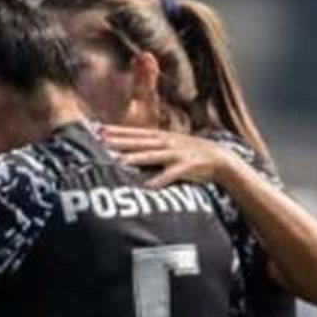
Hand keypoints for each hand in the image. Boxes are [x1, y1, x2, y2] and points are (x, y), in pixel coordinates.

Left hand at [100, 125, 232, 188]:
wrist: (221, 159)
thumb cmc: (188, 155)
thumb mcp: (168, 148)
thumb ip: (148, 149)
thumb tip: (125, 153)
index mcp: (160, 137)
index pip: (133, 133)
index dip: (115, 131)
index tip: (95, 130)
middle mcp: (166, 142)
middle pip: (138, 141)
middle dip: (119, 141)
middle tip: (99, 141)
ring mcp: (177, 153)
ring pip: (152, 155)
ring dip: (135, 158)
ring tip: (118, 162)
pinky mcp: (188, 165)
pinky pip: (172, 174)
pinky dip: (161, 179)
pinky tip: (148, 186)